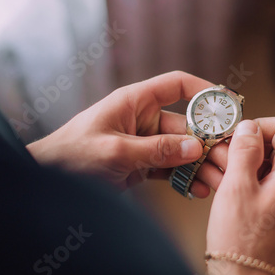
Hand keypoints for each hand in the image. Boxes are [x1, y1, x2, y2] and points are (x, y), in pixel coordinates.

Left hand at [27, 71, 221, 196]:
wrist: (46, 181)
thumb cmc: (70, 156)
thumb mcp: (115, 151)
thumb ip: (156, 149)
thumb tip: (195, 147)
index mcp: (135, 102)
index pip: (176, 85)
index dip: (203, 90)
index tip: (227, 104)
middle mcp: (143, 119)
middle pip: (186, 125)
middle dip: (208, 143)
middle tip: (228, 159)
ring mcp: (143, 143)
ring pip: (181, 150)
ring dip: (200, 164)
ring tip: (218, 181)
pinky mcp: (140, 164)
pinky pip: (169, 168)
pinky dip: (184, 178)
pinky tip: (198, 189)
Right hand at [206, 118, 274, 274]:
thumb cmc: (242, 239)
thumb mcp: (237, 186)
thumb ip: (245, 150)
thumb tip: (249, 126)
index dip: (259, 126)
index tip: (236, 136)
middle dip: (245, 144)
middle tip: (220, 153)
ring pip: (264, 163)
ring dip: (239, 161)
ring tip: (215, 170)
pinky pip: (261, 181)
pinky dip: (242, 177)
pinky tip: (220, 184)